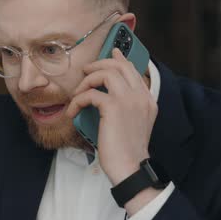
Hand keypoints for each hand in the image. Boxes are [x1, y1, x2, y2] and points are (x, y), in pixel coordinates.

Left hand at [66, 48, 157, 184]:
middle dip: (99, 64)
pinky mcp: (113, 107)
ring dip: (87, 81)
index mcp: (147, 99)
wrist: (130, 167)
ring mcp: (128, 100)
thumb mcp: (132, 123)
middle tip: (86, 71)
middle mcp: (140, 96)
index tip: (112, 52)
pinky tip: (73, 112)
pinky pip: (90, 94)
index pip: (133, 70)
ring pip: (105, 73)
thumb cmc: (126, 150)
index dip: (120, 59)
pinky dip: (78, 101)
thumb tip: (105, 94)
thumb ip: (126, 106)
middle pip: (119, 65)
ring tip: (77, 93)